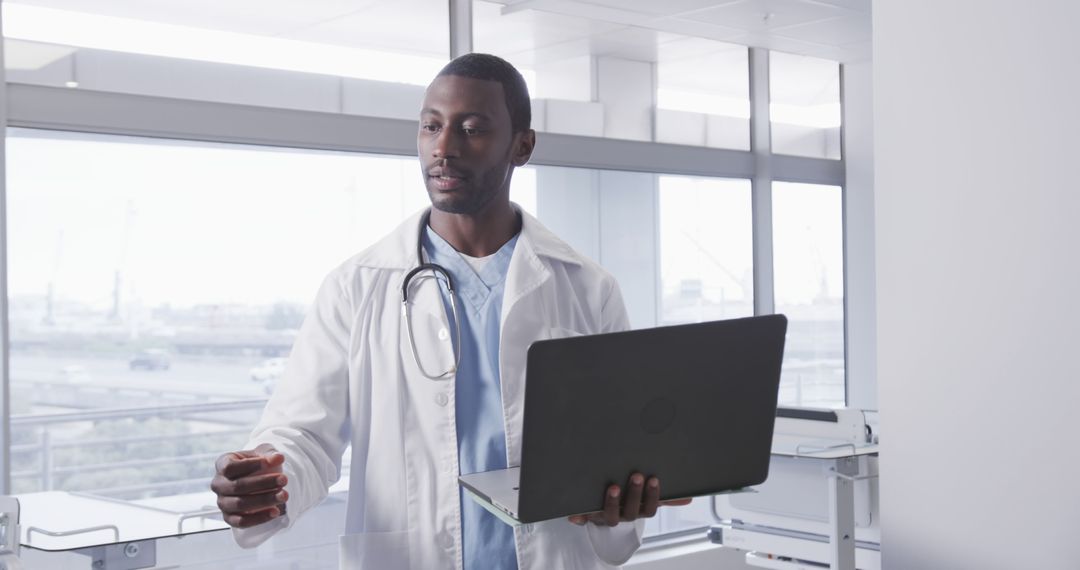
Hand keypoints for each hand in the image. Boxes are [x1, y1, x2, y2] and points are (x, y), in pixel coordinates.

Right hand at [211, 443, 288, 527]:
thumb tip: (278, 458)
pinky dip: (259, 518)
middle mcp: (218, 484)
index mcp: (222, 465)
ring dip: (264, 500)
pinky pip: (241, 522)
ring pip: (240, 504)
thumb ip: (270, 454)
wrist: (257, 478)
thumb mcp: (263, 453)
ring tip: (283, 495)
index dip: (252, 465)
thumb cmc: (258, 464)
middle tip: (284, 480)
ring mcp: (222, 502)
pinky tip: (275, 511)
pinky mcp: (229, 517)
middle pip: (238, 486)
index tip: (274, 462)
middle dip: (263, 483)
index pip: (230, 467)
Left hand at [567, 472, 692, 525]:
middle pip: (631, 511)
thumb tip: (689, 498)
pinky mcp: (587, 516)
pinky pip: (582, 518)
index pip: (649, 508)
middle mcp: (622, 516)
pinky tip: (575, 513)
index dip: (652, 496)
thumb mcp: (646, 499)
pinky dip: (579, 517)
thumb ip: (666, 498)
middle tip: (637, 476)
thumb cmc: (627, 502)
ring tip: (613, 487)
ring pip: (610, 516)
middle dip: (635, 494)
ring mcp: (604, 517)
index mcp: (638, 511)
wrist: (601, 513)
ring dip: (612, 503)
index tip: (653, 479)